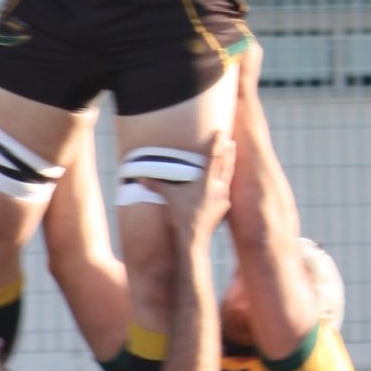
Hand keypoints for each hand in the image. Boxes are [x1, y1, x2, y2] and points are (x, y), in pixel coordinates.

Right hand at [166, 133, 235, 255]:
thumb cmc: (181, 216)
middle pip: (226, 164)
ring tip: (232, 153)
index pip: (214, 157)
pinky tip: (224, 181)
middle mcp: (219, 187)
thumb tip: (138, 177)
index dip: (217, 143)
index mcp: (207, 181)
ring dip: (230, 164)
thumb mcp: (169, 198)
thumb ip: (156, 185)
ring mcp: (224, 197)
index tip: (221, 132)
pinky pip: (226, 189)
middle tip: (230, 140)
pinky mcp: (225, 206)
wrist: (194, 238)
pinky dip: (226, 181)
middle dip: (228, 152)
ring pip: (229, 176)